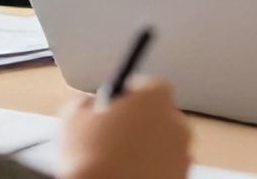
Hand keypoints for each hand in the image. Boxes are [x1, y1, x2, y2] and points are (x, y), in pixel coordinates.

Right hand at [57, 77, 190, 178]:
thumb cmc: (90, 157)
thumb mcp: (73, 118)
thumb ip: (86, 101)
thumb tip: (87, 104)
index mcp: (156, 98)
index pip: (150, 85)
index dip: (130, 95)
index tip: (115, 104)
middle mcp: (177, 122)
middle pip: (159, 114)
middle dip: (140, 122)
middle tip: (114, 135)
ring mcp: (183, 152)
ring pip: (164, 143)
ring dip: (147, 147)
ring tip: (118, 159)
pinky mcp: (181, 176)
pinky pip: (166, 167)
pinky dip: (152, 168)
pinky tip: (129, 173)